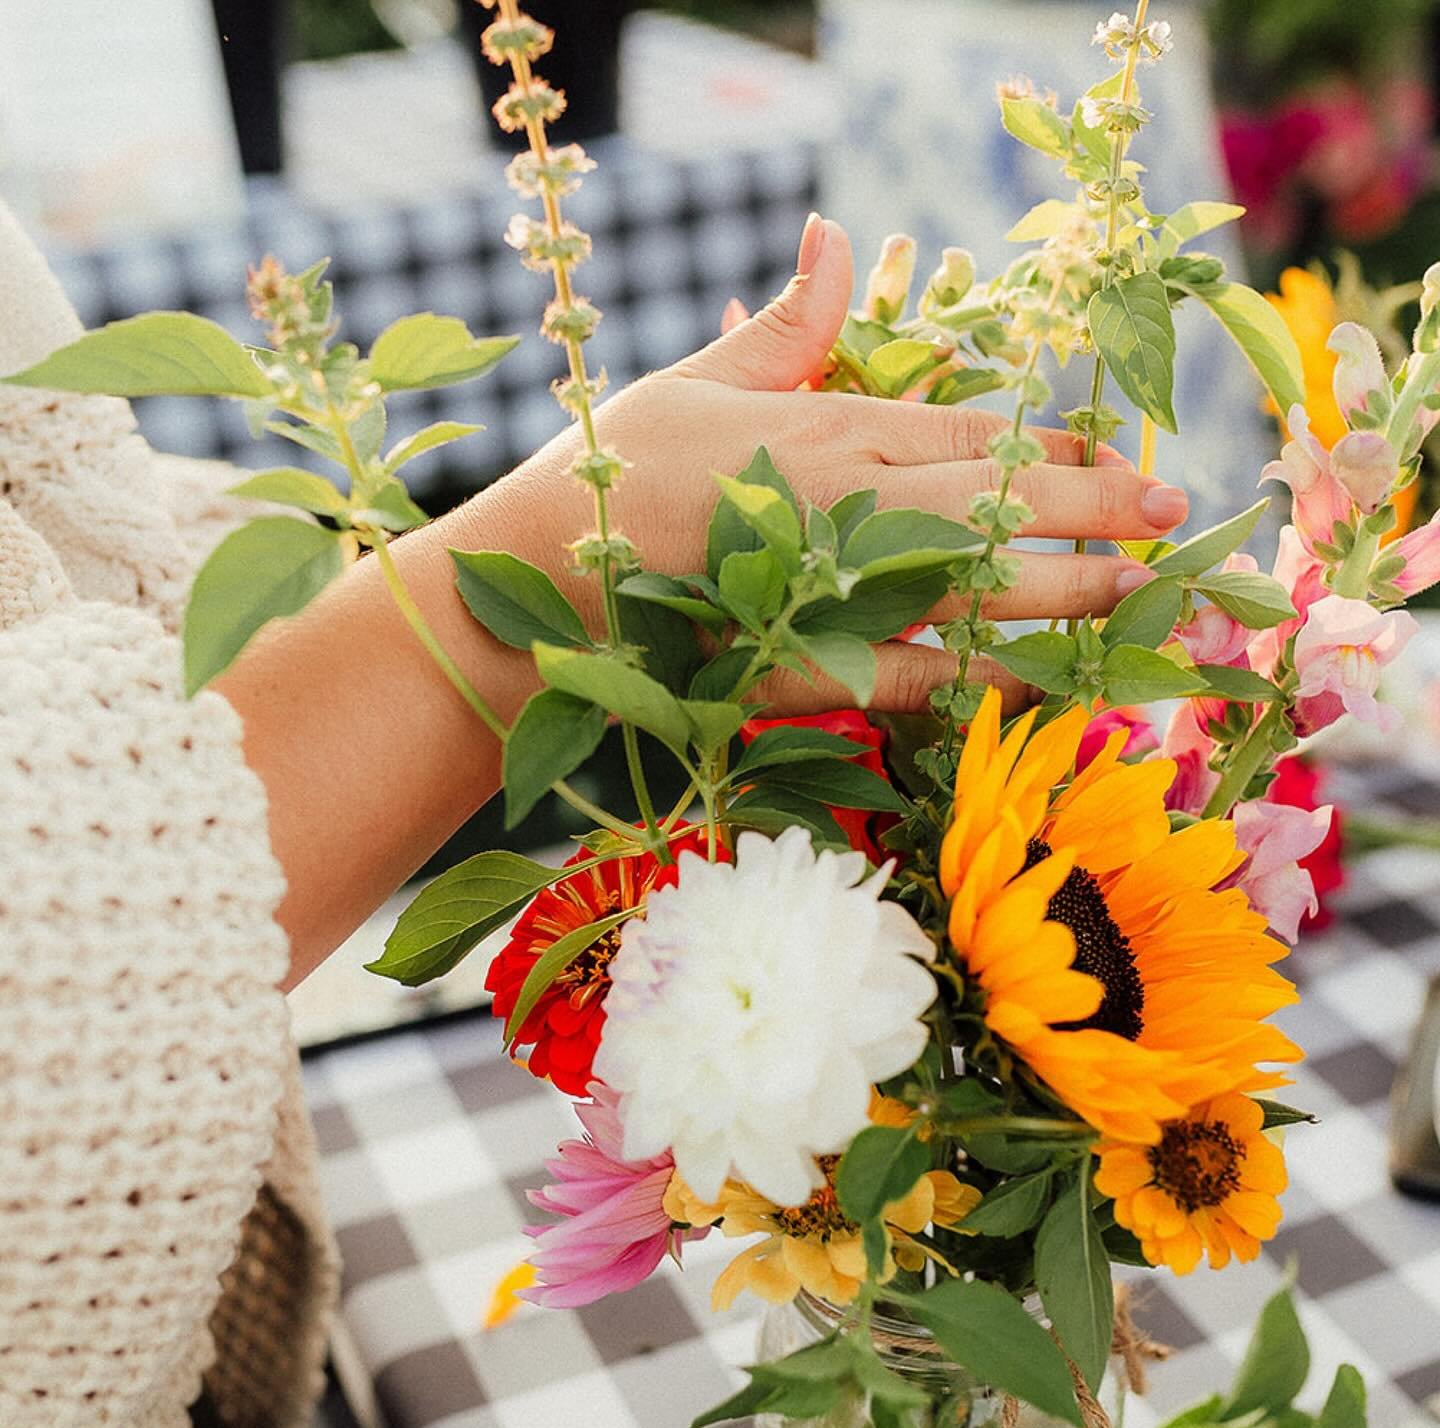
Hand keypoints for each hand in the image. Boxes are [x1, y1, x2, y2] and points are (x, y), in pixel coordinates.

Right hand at [472, 214, 1188, 712]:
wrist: (534, 592)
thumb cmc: (610, 479)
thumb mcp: (698, 382)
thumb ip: (787, 328)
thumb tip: (837, 240)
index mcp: (830, 427)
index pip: (974, 434)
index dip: (1058, 448)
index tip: (1118, 456)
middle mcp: (853, 504)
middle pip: (1005, 503)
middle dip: (1098, 509)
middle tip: (1173, 520)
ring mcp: (839, 591)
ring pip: (986, 587)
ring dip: (1073, 592)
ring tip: (1143, 599)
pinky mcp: (812, 670)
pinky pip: (923, 677)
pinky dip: (989, 679)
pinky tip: (1044, 684)